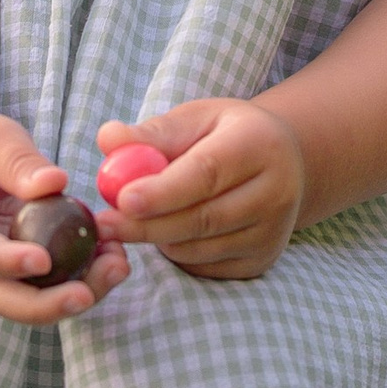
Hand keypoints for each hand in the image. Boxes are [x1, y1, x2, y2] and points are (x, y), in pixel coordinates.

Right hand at [0, 109, 129, 323]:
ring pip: (24, 302)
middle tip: (86, 294)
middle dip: (43, 304)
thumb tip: (56, 183)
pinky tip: (114, 260)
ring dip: (71, 297)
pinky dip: (80, 280)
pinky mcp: (13, 270)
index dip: (4, 260)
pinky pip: (44, 287)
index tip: (42, 260)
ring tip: (117, 269)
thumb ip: (18, 161)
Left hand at [94, 104, 305, 280]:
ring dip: (157, 239)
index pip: (208, 173)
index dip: (163, 191)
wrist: (283, 164)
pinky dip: (176, 254)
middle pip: (204, 218)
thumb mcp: (195, 120)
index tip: (122, 200)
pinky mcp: (262, 260)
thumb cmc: (226, 135)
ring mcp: (273, 232)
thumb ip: (152, 133)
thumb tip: (108, 139)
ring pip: (200, 248)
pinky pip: (205, 267)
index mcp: (260, 144)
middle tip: (104, 224)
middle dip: (147, 225)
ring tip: (131, 220)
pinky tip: (165, 232)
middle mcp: (277, 192)